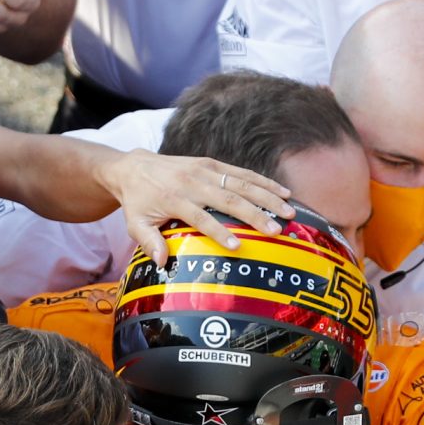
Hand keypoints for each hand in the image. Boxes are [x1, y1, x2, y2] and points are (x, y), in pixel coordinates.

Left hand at [100, 151, 290, 264]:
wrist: (134, 167)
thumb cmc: (138, 202)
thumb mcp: (136, 224)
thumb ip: (149, 242)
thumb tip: (162, 261)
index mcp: (174, 198)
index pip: (200, 217)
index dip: (218, 232)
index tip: (237, 246)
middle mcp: (192, 181)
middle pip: (228, 199)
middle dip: (255, 214)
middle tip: (276, 230)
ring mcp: (204, 170)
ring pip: (241, 183)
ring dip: (267, 196)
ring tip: (289, 210)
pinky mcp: (211, 163)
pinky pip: (241, 172)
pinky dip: (263, 181)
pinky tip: (283, 191)